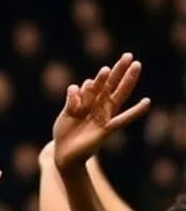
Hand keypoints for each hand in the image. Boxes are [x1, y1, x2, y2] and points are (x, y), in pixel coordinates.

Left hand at [52, 53, 149, 172]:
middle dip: (119, 71)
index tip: (105, 69)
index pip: (99, 85)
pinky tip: (147, 102)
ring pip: (117, 97)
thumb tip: (77, 86)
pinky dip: (135, 111)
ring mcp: (104, 117)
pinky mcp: (106, 130)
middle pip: (111, 86)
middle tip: (130, 55)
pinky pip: (123, 120)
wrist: (64, 155)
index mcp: (90, 102)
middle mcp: (99, 108)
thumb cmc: (66, 132)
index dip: (104, 76)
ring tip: (135, 66)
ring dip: (126, 81)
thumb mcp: (67, 113)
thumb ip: (72, 100)